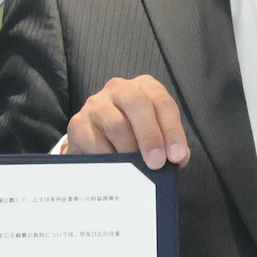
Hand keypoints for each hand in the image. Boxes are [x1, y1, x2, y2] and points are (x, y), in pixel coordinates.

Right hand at [65, 75, 187, 169]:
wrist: (94, 141)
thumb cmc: (131, 136)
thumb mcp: (154, 135)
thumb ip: (169, 144)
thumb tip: (178, 159)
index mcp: (143, 88)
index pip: (162, 102)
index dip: (172, 130)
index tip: (177, 156)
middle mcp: (119, 88)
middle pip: (137, 104)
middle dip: (150, 136)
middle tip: (156, 163)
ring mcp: (95, 104)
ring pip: (116, 124)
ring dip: (130, 150)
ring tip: (136, 169)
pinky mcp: (78, 124)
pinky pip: (95, 142)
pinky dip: (108, 158)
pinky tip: (115, 169)